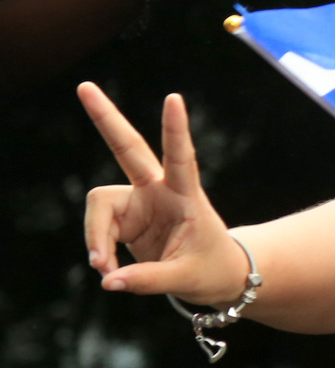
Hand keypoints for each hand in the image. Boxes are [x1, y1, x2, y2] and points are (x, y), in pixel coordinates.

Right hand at [78, 81, 248, 305]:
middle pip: (128, 148)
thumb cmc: (212, 269)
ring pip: (99, 204)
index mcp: (186, 196)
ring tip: (104, 267)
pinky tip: (110, 270)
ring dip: (96, 237)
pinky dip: (99, 251)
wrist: (217, 275)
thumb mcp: (187, 279)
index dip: (175, 129)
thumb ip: (148, 280)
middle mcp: (160, 190)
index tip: (174, 98)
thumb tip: (108, 280)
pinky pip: (98, 229)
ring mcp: (140, 201)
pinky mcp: (126, 217)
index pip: (182, 157)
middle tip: (84, 87)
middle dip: (106, 119)